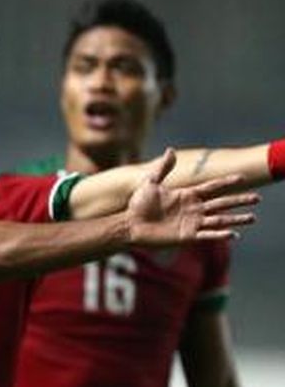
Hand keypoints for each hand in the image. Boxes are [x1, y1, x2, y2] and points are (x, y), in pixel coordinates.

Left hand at [126, 149, 258, 246]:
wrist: (130, 224)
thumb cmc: (138, 205)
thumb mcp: (150, 184)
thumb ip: (163, 169)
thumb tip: (171, 150)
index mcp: (187, 195)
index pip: (212, 187)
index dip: (226, 182)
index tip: (242, 177)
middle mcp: (193, 209)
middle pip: (222, 203)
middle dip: (239, 200)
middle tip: (257, 199)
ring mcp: (192, 222)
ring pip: (219, 220)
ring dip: (236, 219)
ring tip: (252, 217)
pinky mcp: (187, 236)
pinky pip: (207, 235)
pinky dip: (220, 235)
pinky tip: (233, 234)